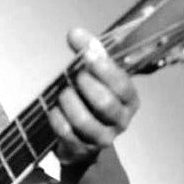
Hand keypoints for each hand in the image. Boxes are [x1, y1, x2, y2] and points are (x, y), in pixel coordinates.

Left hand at [50, 27, 139, 168]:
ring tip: (63, 93)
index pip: (121, 83)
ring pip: (84, 120)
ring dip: (69, 102)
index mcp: (130, 100)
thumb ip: (88, 54)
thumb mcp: (96, 77)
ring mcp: (102, 138)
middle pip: (104, 103)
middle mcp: (121, 121)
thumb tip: (75, 33)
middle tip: (75, 76)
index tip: (87, 53)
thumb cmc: (91, 102)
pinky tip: (54, 110)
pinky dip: (57, 118)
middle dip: (85, 85)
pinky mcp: (82, 150)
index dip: (103, 67)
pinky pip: (66, 132)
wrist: (83, 143)